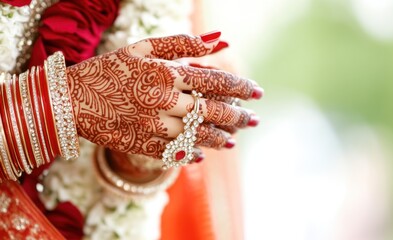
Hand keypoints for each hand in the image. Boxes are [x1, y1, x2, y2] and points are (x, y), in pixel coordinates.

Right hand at [66, 32, 262, 158]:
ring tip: (235, 138)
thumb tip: (219, 40)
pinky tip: (204, 153)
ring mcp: (155, 126)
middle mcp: (164, 101)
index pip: (215, 80)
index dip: (240, 86)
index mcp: (166, 73)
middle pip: (213, 110)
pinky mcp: (144, 145)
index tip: (257, 92)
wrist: (72, 100)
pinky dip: (193, 153)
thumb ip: (181, 44)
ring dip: (221, 137)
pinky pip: (177, 153)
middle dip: (239, 115)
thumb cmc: (109, 69)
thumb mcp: (142, 48)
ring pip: (199, 135)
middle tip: (255, 119)